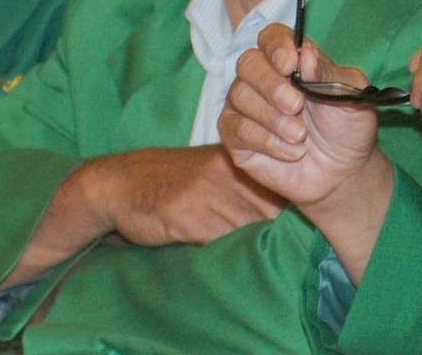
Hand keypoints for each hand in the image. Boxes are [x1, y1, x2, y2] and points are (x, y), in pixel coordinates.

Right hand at [80, 145, 283, 248]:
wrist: (121, 183)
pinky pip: (218, 240)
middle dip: (279, 232)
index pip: (278, 188)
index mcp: (237, 161)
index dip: (291, 212)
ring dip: (253, 247)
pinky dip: (226, 253)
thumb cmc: (173, 183)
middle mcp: (226, 173)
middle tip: (284, 252)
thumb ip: (246, 188)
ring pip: (246, 227)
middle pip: (269, 209)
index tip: (299, 230)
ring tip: (259, 261)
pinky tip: (226, 261)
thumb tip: (286, 212)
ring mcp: (206, 193)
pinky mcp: (185, 215)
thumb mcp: (212, 173)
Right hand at [221, 25, 390, 210]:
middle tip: (296, 105)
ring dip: (273, 118)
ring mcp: (246, 106)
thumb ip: (328, 73)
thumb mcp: (351, 95)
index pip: (271, 37)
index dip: (276, 46)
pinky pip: (236, 129)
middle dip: (271, 84)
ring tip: (301, 136)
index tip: (291, 63)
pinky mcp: (236, 137)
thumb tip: (305, 54)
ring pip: (240, 96)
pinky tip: (293, 151)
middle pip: (248, 63)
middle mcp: (263, 77)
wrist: (343, 171)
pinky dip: (267, 141)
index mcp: (292, 59)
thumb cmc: (347, 126)